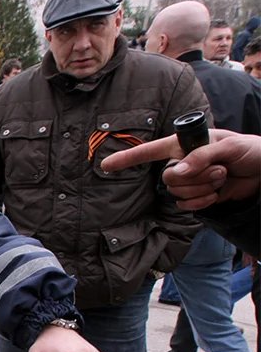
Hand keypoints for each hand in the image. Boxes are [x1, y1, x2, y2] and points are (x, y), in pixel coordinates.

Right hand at [100, 129, 260, 210]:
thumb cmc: (250, 151)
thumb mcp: (229, 147)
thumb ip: (201, 157)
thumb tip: (176, 173)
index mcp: (184, 145)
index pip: (150, 151)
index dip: (127, 158)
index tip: (105, 164)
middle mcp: (182, 162)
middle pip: (168, 178)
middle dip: (195, 178)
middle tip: (219, 170)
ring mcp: (188, 181)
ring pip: (177, 193)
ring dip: (203, 188)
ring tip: (222, 178)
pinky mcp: (196, 198)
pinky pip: (186, 206)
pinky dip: (202, 202)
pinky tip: (216, 195)